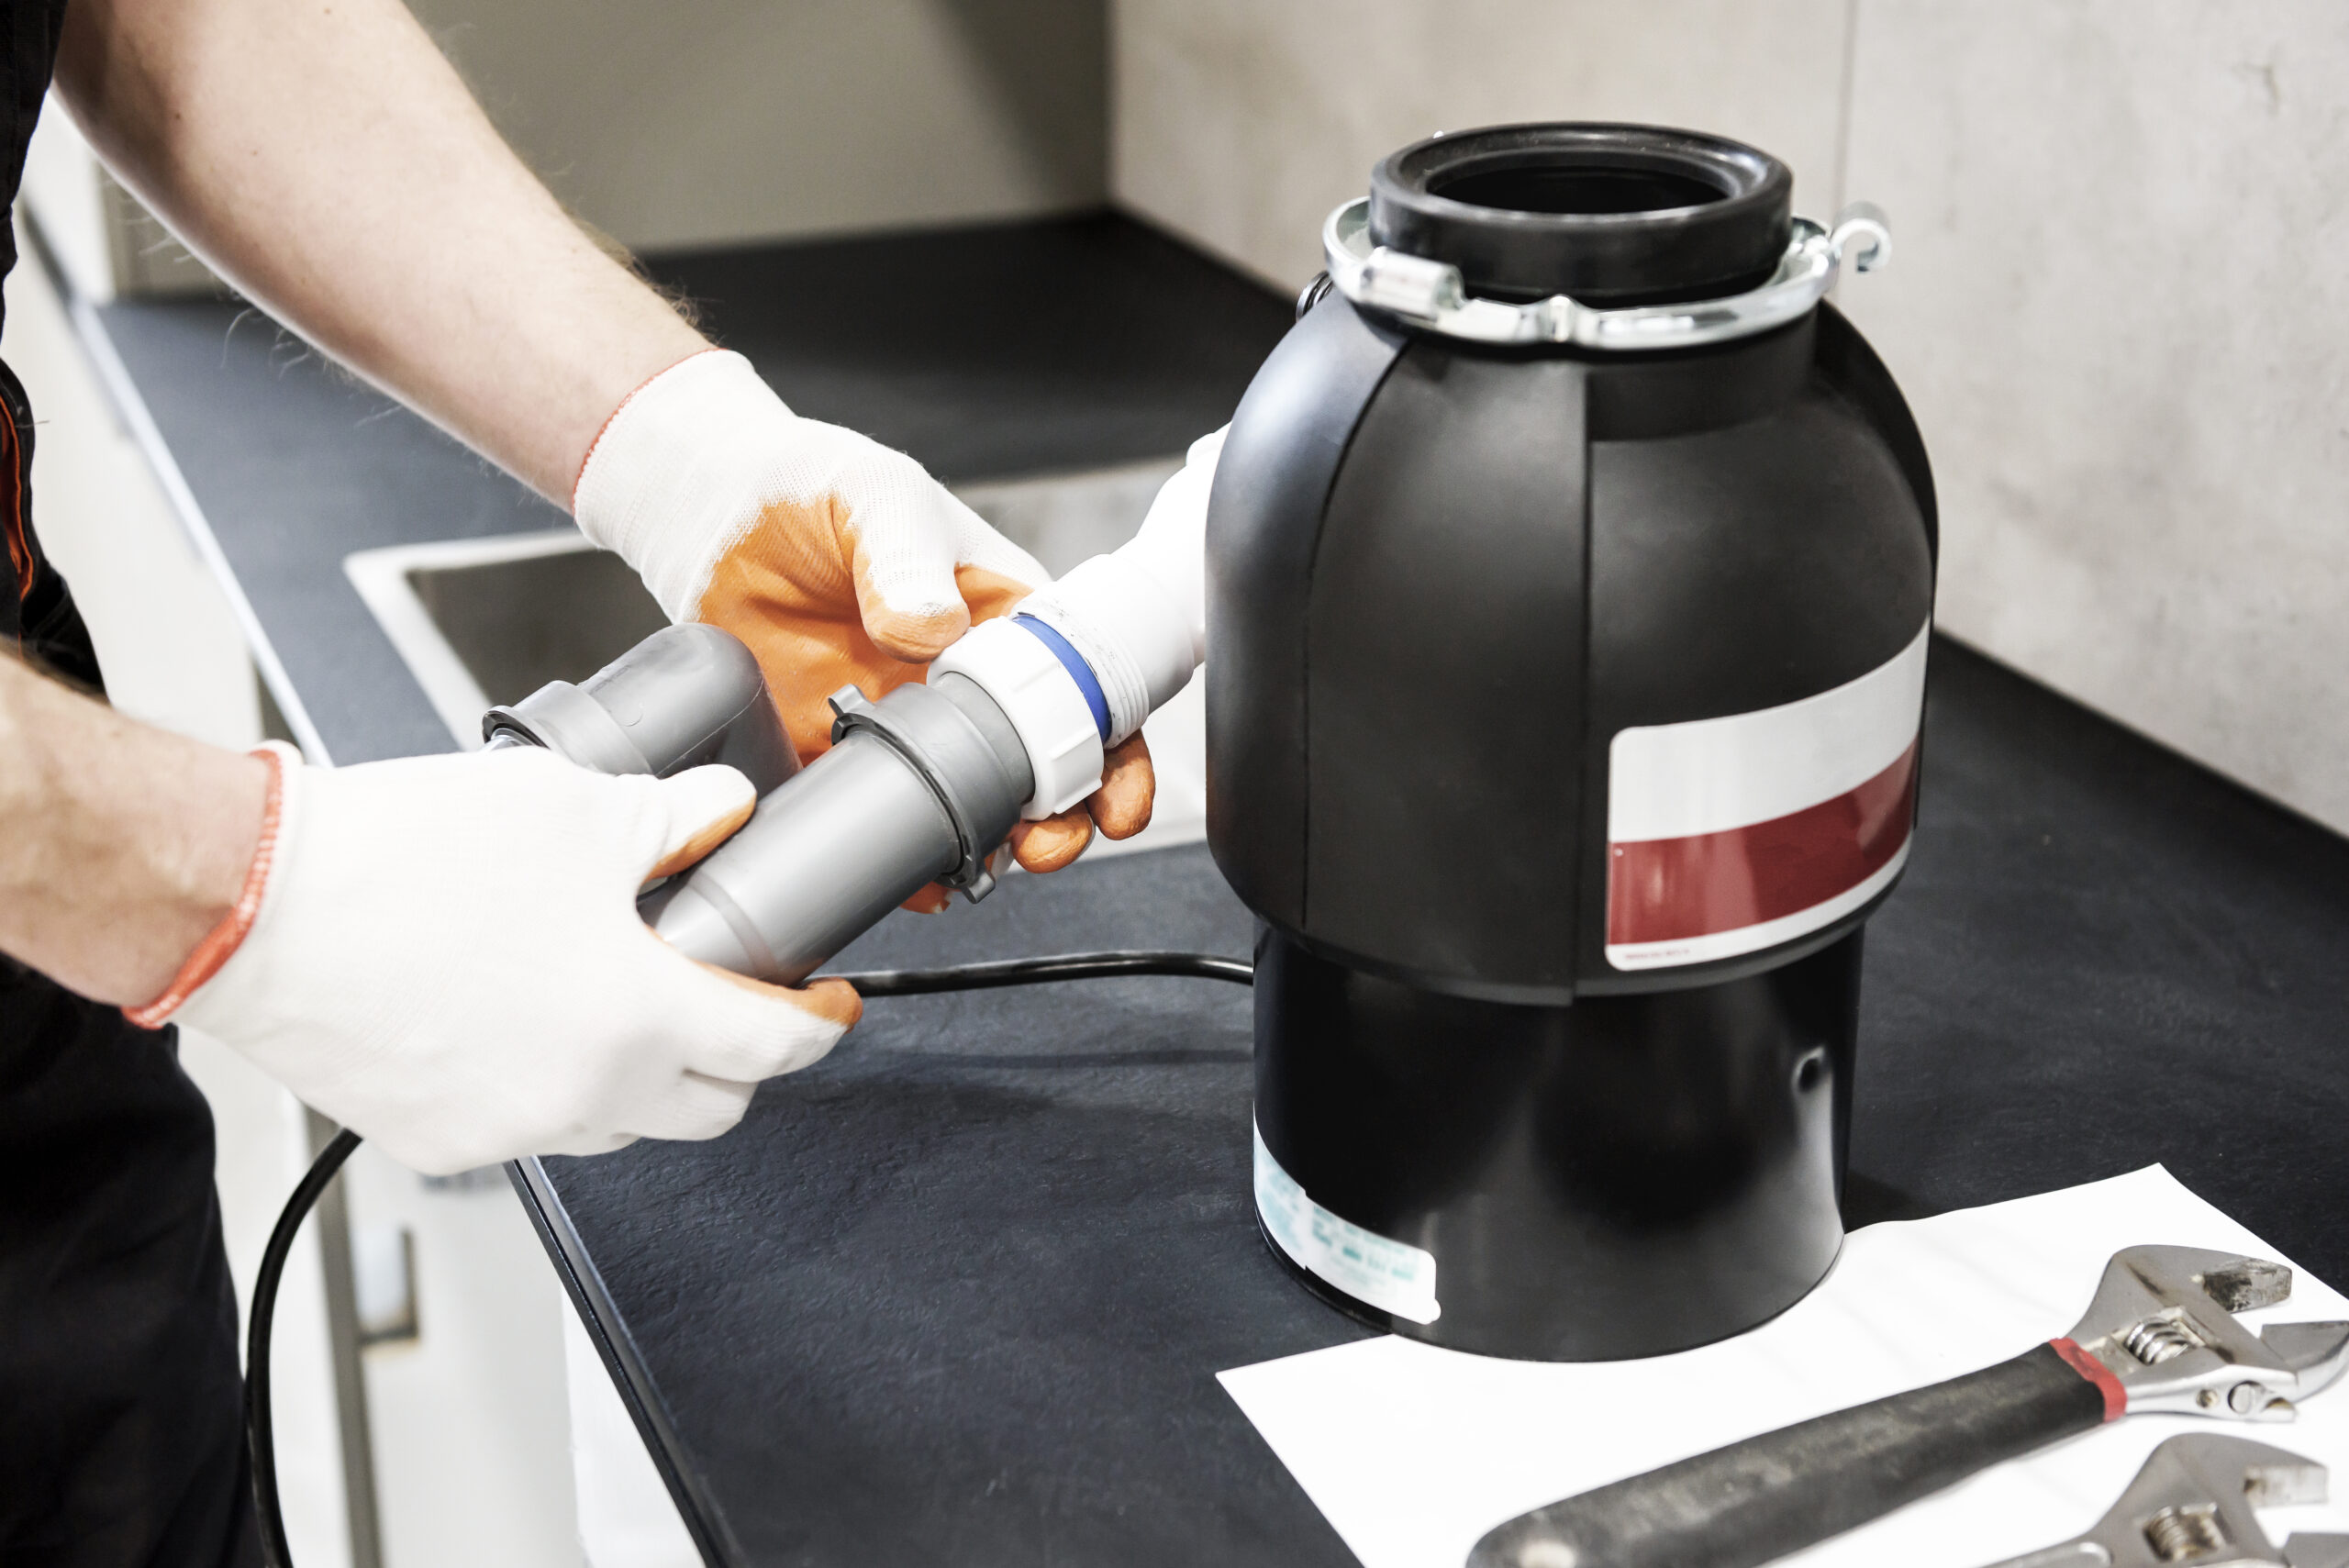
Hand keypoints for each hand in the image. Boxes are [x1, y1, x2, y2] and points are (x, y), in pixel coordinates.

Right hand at [152, 743, 858, 1174]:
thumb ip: (671, 819)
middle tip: (730, 1001)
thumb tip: (722, 812)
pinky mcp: (442, 1143)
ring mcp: (510, 1131)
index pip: (771, 1049)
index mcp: (637, 1017)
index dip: (818, 1024)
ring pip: (621, 1127)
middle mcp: (584, 1095)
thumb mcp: (573, 807)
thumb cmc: (402, 856)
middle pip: (711, 1111)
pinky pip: (534, 1129)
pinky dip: (554, 1086)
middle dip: (738, 1061)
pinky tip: (528, 1022)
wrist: (258, 904)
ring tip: (616, 998)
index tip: (827, 1007)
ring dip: (643, 1077)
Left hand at [572, 350, 1152, 885]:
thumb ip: (905, 555)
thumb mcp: (874, 497)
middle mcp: (964, 682)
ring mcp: (904, 727)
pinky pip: (881, 823)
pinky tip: (913, 876)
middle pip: (1041, 767)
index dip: (1114, 748)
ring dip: (991, 846)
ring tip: (983, 863)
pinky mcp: (839, 758)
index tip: (1116, 793)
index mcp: (1002, 617)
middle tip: (1049, 842)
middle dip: (1063, 818)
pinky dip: (905, 859)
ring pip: (972, 807)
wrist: (708, 514)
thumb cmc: (811, 486)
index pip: (1085, 691)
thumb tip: (930, 627)